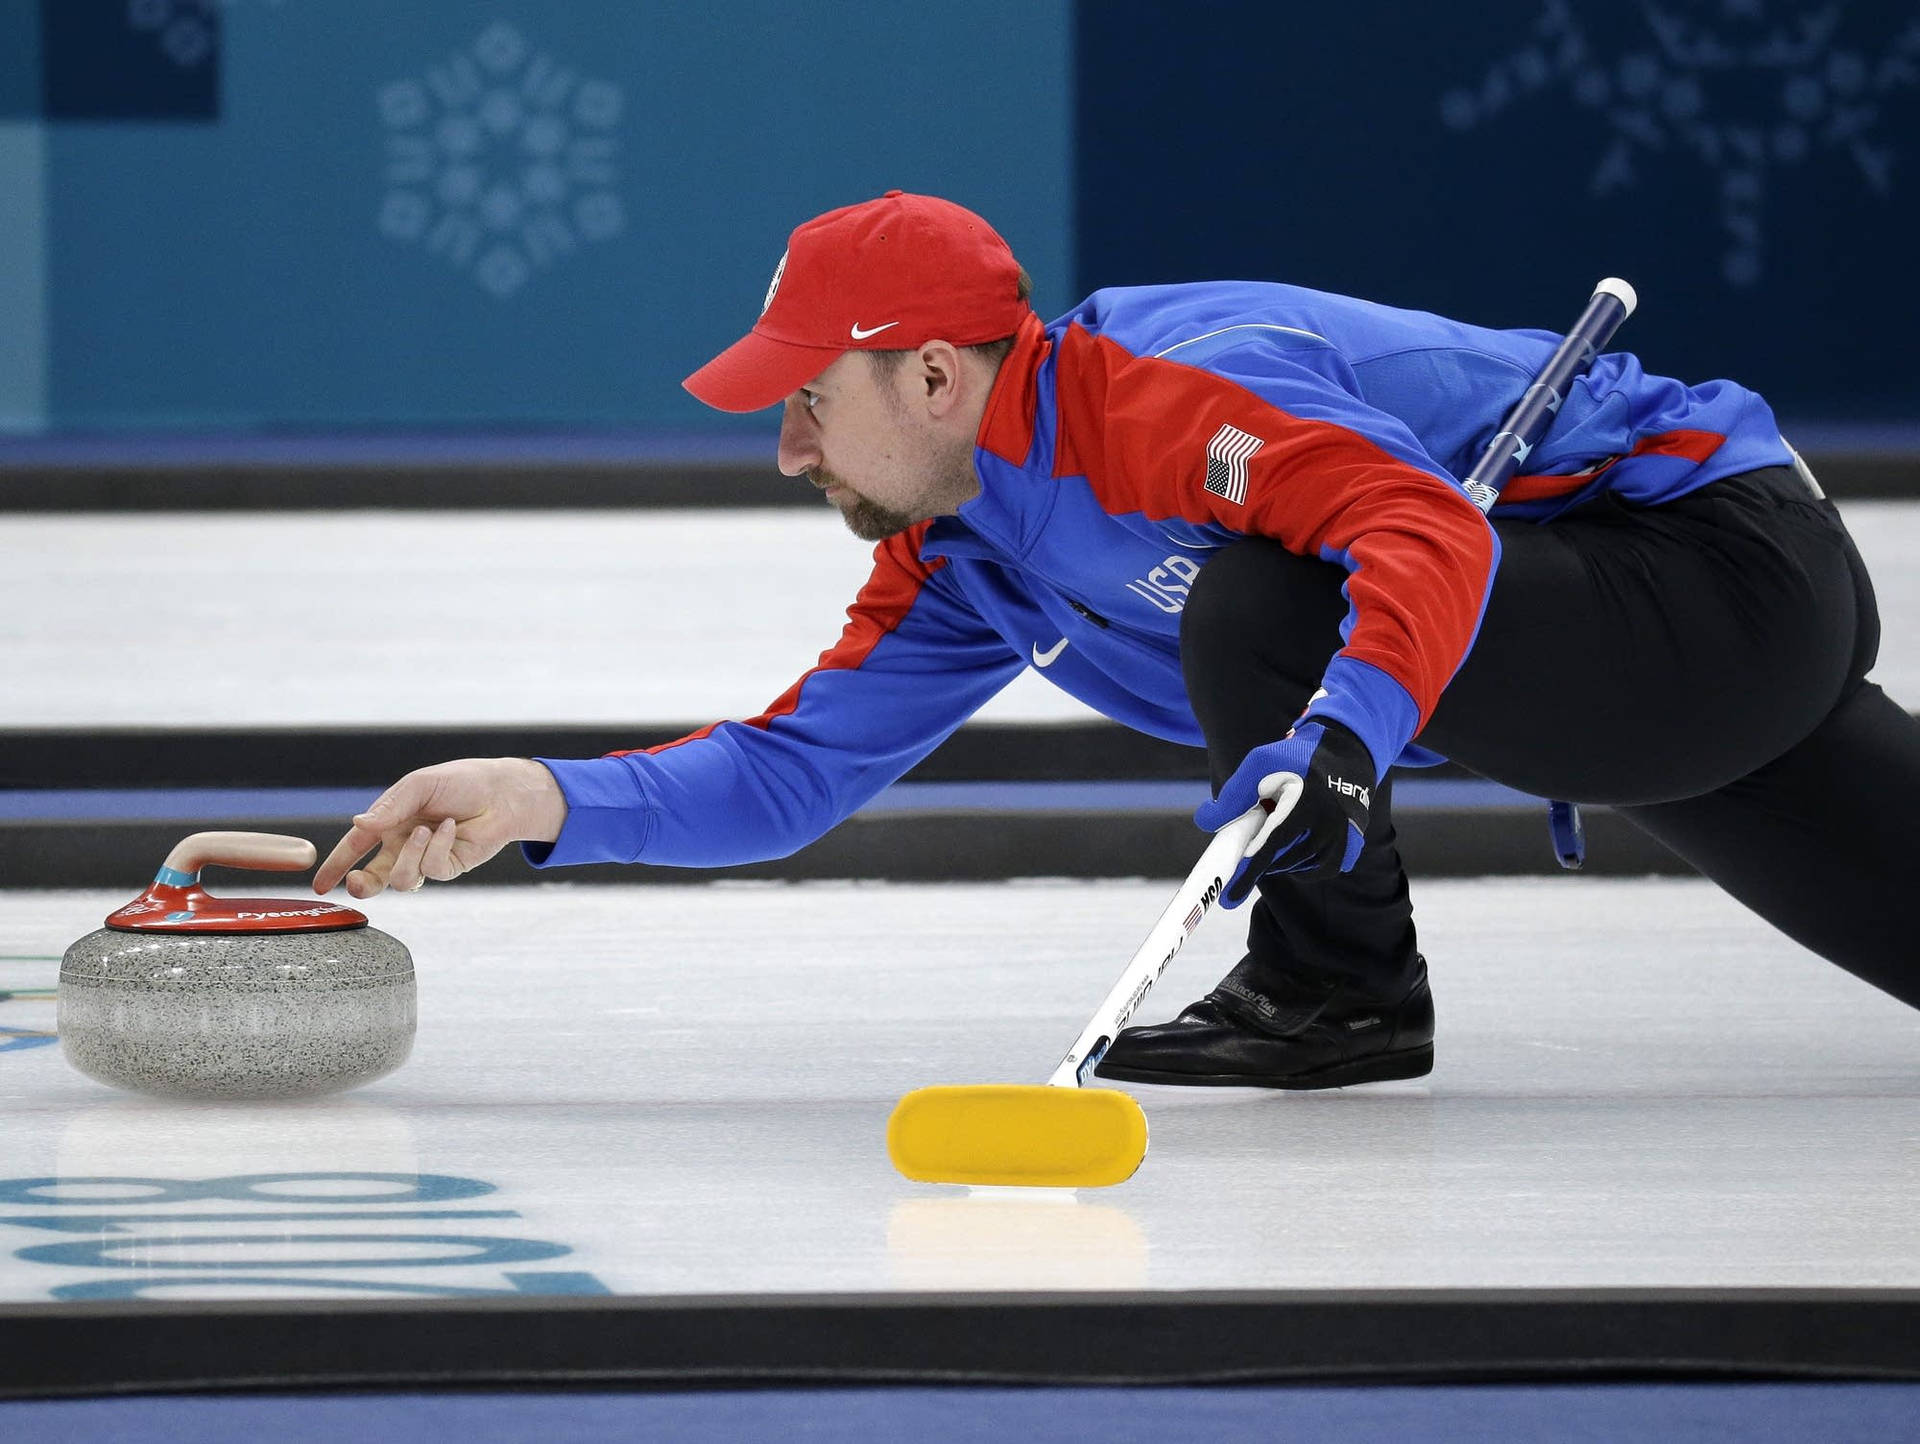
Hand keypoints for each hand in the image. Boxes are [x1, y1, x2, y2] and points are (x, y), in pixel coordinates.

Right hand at [314, 758, 567, 899]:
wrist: (501, 791)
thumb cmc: (460, 782)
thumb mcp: (419, 786)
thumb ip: (389, 807)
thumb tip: (358, 824)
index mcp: (390, 824)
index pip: (356, 847)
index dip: (336, 866)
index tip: (320, 885)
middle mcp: (404, 845)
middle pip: (375, 877)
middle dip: (363, 885)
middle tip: (358, 884)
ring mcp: (426, 858)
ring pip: (403, 879)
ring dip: (410, 856)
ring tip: (426, 829)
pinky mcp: (449, 867)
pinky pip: (433, 868)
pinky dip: (439, 846)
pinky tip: (451, 828)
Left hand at [1196, 719, 1375, 906]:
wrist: (1342, 757)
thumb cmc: (1294, 758)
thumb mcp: (1259, 764)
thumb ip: (1234, 794)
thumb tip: (1206, 822)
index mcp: (1306, 804)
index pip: (1272, 846)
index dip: (1249, 871)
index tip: (1230, 896)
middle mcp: (1328, 826)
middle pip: (1281, 860)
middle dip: (1260, 857)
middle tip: (1251, 840)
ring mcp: (1342, 840)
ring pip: (1296, 867)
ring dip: (1278, 858)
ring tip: (1275, 831)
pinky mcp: (1348, 848)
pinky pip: (1316, 871)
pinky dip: (1299, 864)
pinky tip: (1293, 846)